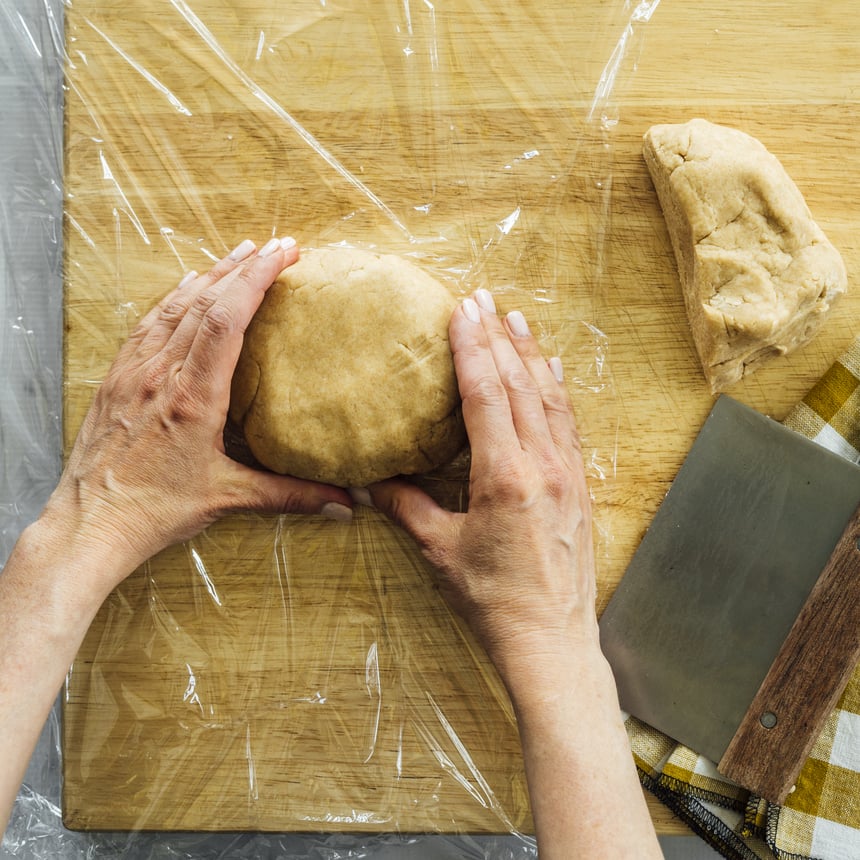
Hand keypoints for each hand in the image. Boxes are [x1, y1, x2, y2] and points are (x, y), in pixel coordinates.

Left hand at [42, 236, 352, 596]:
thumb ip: (293, 495)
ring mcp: (135, 371)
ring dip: (210, 273)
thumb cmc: (155, 510)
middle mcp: (161, 374)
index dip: (257, 278)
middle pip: (205, 301)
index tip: (283, 254)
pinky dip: (174, 297)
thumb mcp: (229, 498)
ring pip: (175, 306)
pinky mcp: (117, 377)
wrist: (91, 522)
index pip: (228, 319)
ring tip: (239, 252)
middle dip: (243, 266)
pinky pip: (148, 323)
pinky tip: (188, 286)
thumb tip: (344, 505)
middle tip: (276, 246)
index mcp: (194, 397)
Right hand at [369, 289, 597, 687]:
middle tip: (483, 297)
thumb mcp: (440, 552)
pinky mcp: (580, 486)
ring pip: (550, 398)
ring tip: (516, 317)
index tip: (462, 310)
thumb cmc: (494, 601)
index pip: (486, 395)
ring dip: (531, 354)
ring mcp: (568, 474)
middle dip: (499, 336)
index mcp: (505, 477)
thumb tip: (369, 480)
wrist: (551, 641)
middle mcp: (543, 465)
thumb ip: (406, 508)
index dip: (472, 348)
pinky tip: (553, 370)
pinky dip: (557, 390)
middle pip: (520, 385)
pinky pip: (569, 424)